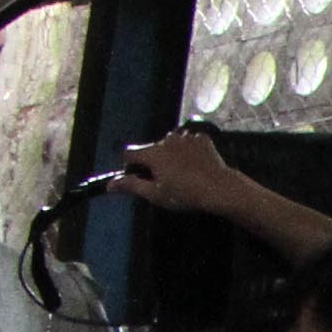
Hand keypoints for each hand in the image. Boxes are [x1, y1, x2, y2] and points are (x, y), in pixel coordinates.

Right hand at [111, 132, 246, 217]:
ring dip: (171, 155)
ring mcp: (185, 137)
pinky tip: (196, 166)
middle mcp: (166, 140)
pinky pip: (189, 143)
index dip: (131, 166)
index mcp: (152, 153)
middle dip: (154, 162)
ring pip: (170, 144)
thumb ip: (131, 186)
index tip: (140, 177)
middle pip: (151, 149)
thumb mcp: (155, 194)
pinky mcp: (201, 138)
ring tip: (183, 175)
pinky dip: (189, 151)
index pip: (129, 153)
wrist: (220, 189)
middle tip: (167, 181)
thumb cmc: (186, 195)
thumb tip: (110, 185)